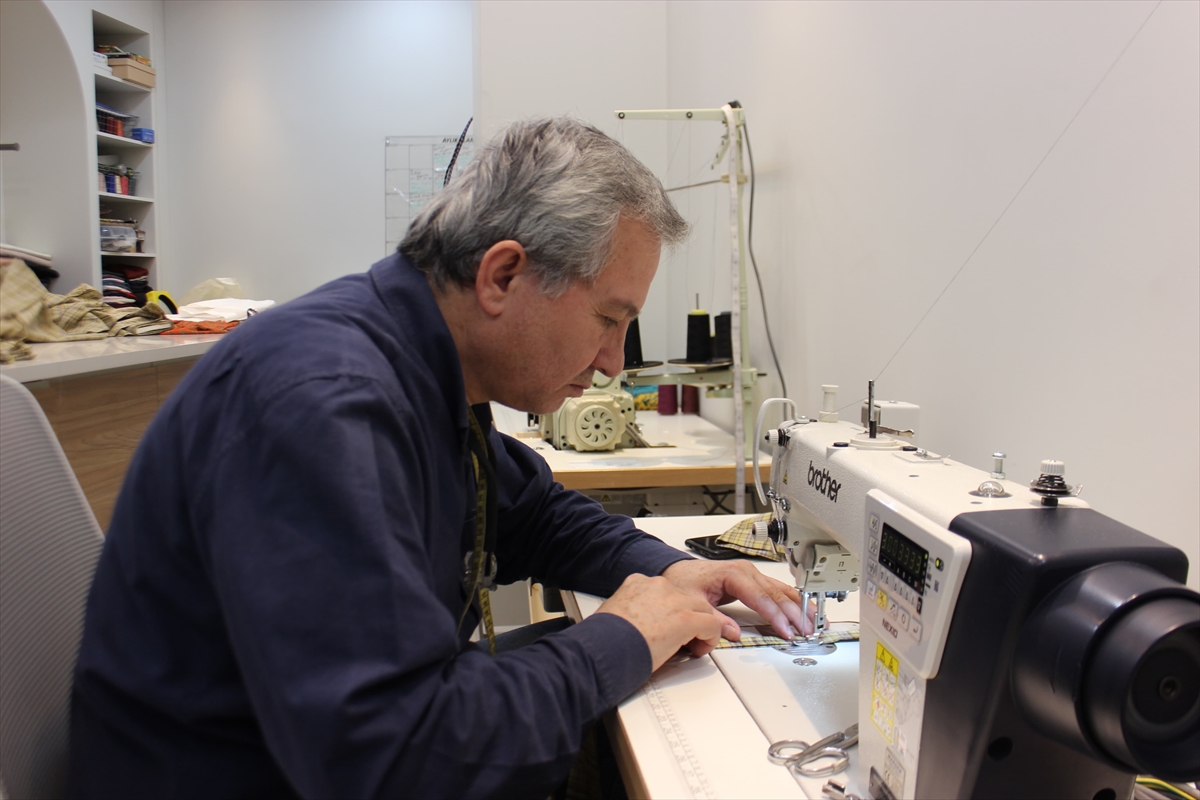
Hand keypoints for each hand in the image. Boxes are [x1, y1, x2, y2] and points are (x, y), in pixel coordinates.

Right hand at [594, 574, 724, 670]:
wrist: (603, 646)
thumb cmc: (602, 637)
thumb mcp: (612, 614)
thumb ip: (629, 613)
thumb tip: (633, 627)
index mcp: (638, 583)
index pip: (666, 592)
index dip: (671, 611)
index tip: (668, 626)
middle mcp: (658, 586)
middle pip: (688, 598)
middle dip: (690, 618)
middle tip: (684, 638)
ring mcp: (674, 600)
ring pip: (703, 609)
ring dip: (702, 628)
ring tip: (694, 645)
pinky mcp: (685, 619)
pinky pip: (712, 625)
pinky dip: (710, 638)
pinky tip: (700, 650)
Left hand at [660, 558, 813, 640]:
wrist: (678, 572)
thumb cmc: (685, 582)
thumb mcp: (694, 603)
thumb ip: (714, 619)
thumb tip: (734, 634)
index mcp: (733, 574)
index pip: (762, 598)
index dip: (776, 616)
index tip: (788, 631)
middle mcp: (746, 572)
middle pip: (777, 594)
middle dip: (795, 613)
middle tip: (808, 631)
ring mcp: (752, 575)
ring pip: (782, 591)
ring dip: (800, 607)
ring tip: (816, 622)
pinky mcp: (754, 581)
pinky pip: (779, 591)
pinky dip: (794, 602)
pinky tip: (805, 612)